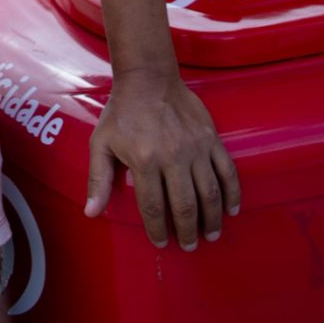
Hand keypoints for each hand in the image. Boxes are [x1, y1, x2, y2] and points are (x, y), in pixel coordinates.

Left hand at [84, 70, 240, 250]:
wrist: (148, 78)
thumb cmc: (122, 113)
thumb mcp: (102, 143)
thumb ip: (98, 179)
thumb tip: (91, 212)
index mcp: (144, 160)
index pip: (153, 207)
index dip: (157, 230)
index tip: (161, 242)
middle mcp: (172, 156)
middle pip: (185, 206)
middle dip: (188, 231)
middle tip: (188, 245)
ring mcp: (195, 148)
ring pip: (209, 193)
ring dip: (212, 219)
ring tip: (210, 234)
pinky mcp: (211, 138)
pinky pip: (227, 171)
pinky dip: (232, 193)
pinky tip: (231, 209)